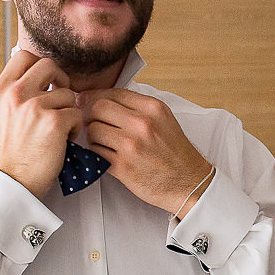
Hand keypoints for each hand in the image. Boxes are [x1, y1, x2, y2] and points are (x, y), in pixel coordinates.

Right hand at [0, 50, 81, 195]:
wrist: (12, 179)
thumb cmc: (12, 149)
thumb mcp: (4, 112)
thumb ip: (18, 91)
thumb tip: (41, 75)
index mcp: (1, 89)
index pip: (25, 55)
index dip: (41, 66)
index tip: (46, 81)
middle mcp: (15, 94)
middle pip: (50, 65)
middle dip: (61, 80)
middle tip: (60, 98)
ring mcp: (34, 107)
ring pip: (68, 93)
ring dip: (68, 110)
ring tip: (58, 128)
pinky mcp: (53, 122)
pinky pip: (76, 113)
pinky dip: (74, 127)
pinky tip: (63, 139)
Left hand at [80, 89, 213, 215]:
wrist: (189, 182)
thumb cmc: (175, 153)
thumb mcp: (163, 119)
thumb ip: (138, 107)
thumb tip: (105, 99)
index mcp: (152, 108)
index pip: (113, 93)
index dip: (94, 96)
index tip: (86, 101)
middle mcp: (142, 124)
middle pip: (98, 108)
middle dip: (90, 115)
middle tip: (91, 122)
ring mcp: (131, 146)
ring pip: (93, 130)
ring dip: (93, 136)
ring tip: (102, 141)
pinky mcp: (123, 167)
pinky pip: (96, 152)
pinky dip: (96, 153)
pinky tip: (106, 154)